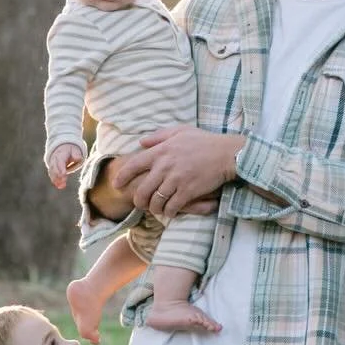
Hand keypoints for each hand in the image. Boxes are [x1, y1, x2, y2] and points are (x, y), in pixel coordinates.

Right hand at [45, 142, 84, 188]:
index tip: (63, 174)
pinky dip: (55, 180)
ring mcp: (52, 164)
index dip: (61, 168)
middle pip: (55, 167)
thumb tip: (78, 158)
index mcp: (61, 154)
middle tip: (63, 182)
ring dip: (56, 179)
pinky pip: (52, 175)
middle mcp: (54, 159)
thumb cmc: (71, 151)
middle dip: (58, 175)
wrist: (62, 149)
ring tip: (62, 186)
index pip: (60, 161)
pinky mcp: (52, 169)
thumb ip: (76, 154)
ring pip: (52, 172)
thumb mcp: (75, 150)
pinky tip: (59, 186)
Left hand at [116, 125, 242, 217]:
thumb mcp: (180, 131)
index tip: (117, 185)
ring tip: (155, 209)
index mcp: (161, 151)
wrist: (227, 154)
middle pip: (142, 189)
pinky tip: (169, 212)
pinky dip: (168, 212)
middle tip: (139, 204)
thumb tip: (141, 142)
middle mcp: (165, 166)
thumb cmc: (204, 141)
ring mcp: (176, 180)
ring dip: (153, 209)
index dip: (122, 177)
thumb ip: (158, 136)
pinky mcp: (188, 191)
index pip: (134, 165)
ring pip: (155, 201)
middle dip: (138, 200)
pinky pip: (171, 207)